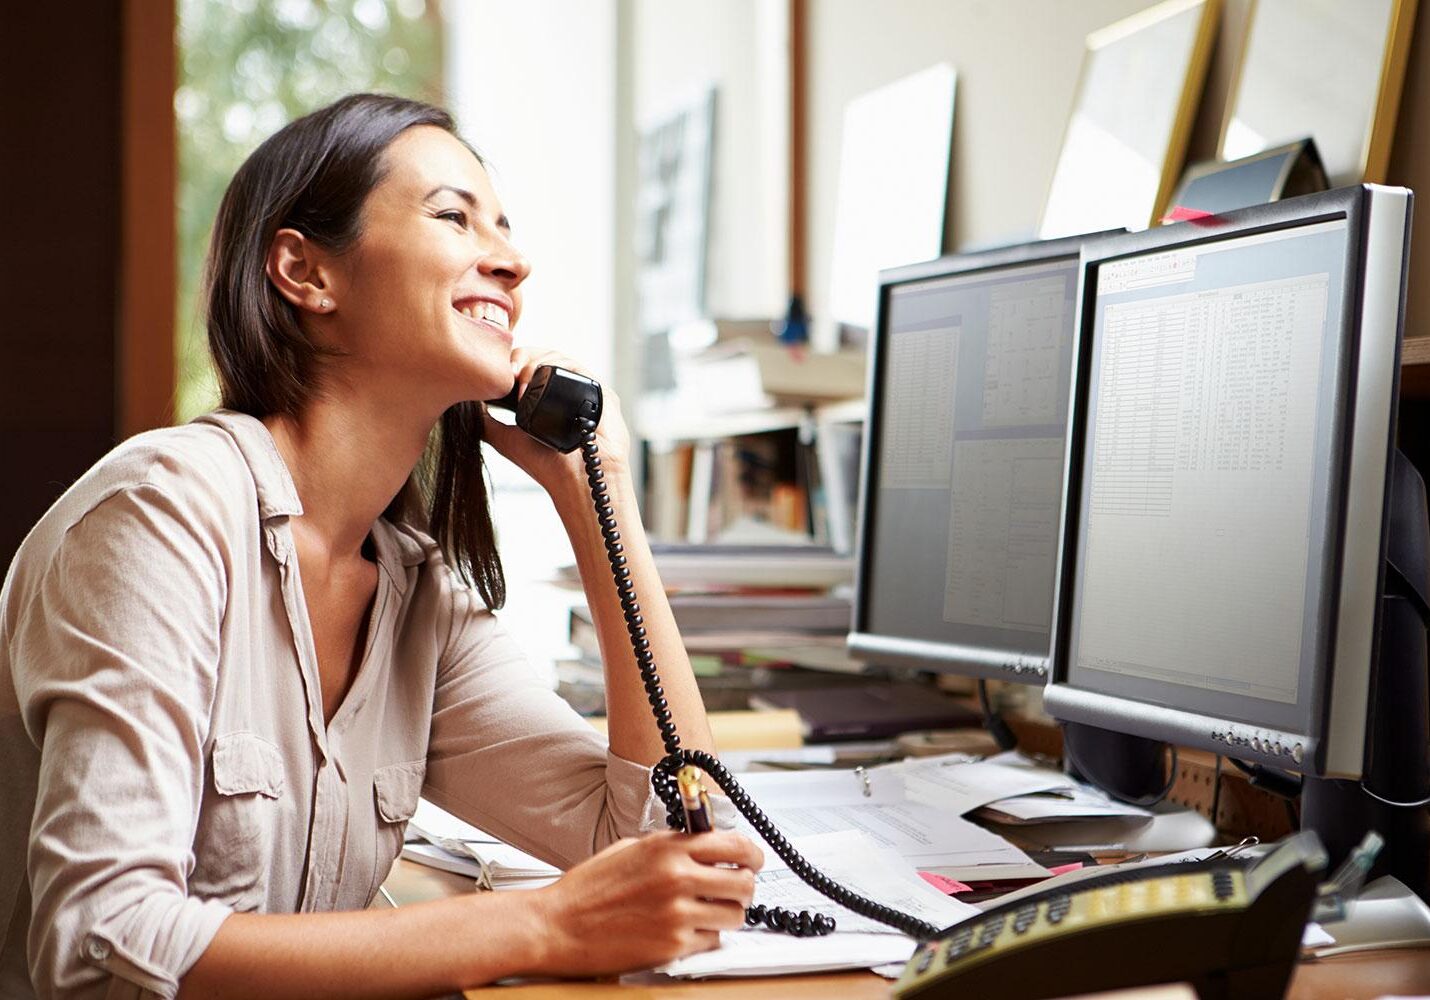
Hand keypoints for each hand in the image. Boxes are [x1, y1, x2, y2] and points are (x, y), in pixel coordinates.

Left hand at [481, 347, 630, 494]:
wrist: (576, 480)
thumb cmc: (547, 465)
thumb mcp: (505, 439)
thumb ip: (485, 421)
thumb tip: (466, 402)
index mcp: (547, 397)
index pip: (529, 365)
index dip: (512, 361)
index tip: (495, 369)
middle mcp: (566, 390)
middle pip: (542, 356)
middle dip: (521, 356)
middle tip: (507, 370)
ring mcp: (583, 389)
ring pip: (558, 357)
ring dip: (535, 360)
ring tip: (519, 376)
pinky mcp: (599, 390)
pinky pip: (577, 367)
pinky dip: (556, 365)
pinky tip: (538, 377)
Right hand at [525, 830, 761, 976]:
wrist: (557, 926)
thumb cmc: (588, 889)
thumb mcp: (632, 849)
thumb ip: (672, 845)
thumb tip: (707, 845)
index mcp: (668, 848)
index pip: (735, 845)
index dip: (752, 854)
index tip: (753, 860)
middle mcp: (677, 878)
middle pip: (744, 883)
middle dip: (744, 887)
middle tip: (734, 889)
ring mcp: (677, 914)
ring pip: (734, 915)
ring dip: (726, 914)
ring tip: (706, 912)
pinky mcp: (673, 946)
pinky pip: (711, 942)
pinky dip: (704, 938)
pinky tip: (684, 930)